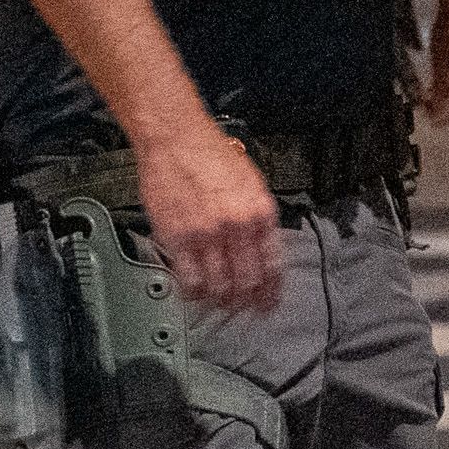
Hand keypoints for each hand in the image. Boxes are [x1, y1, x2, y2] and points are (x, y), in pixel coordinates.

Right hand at [134, 121, 285, 314]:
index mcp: (261, 214)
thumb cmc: (211, 155)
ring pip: (219, 286)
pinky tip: (194, 294)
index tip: (268, 304)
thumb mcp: (252, 185)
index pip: (272, 266)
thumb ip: (258, 218)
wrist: (176, 138)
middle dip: (246, 302)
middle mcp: (238, 227)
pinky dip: (193, 292)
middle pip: (247, 281)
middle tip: (241, 310)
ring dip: (219, 301)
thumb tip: (262, 249)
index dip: (271, 292)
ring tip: (217, 305)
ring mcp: (207, 234)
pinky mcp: (178, 237)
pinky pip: (189, 278)